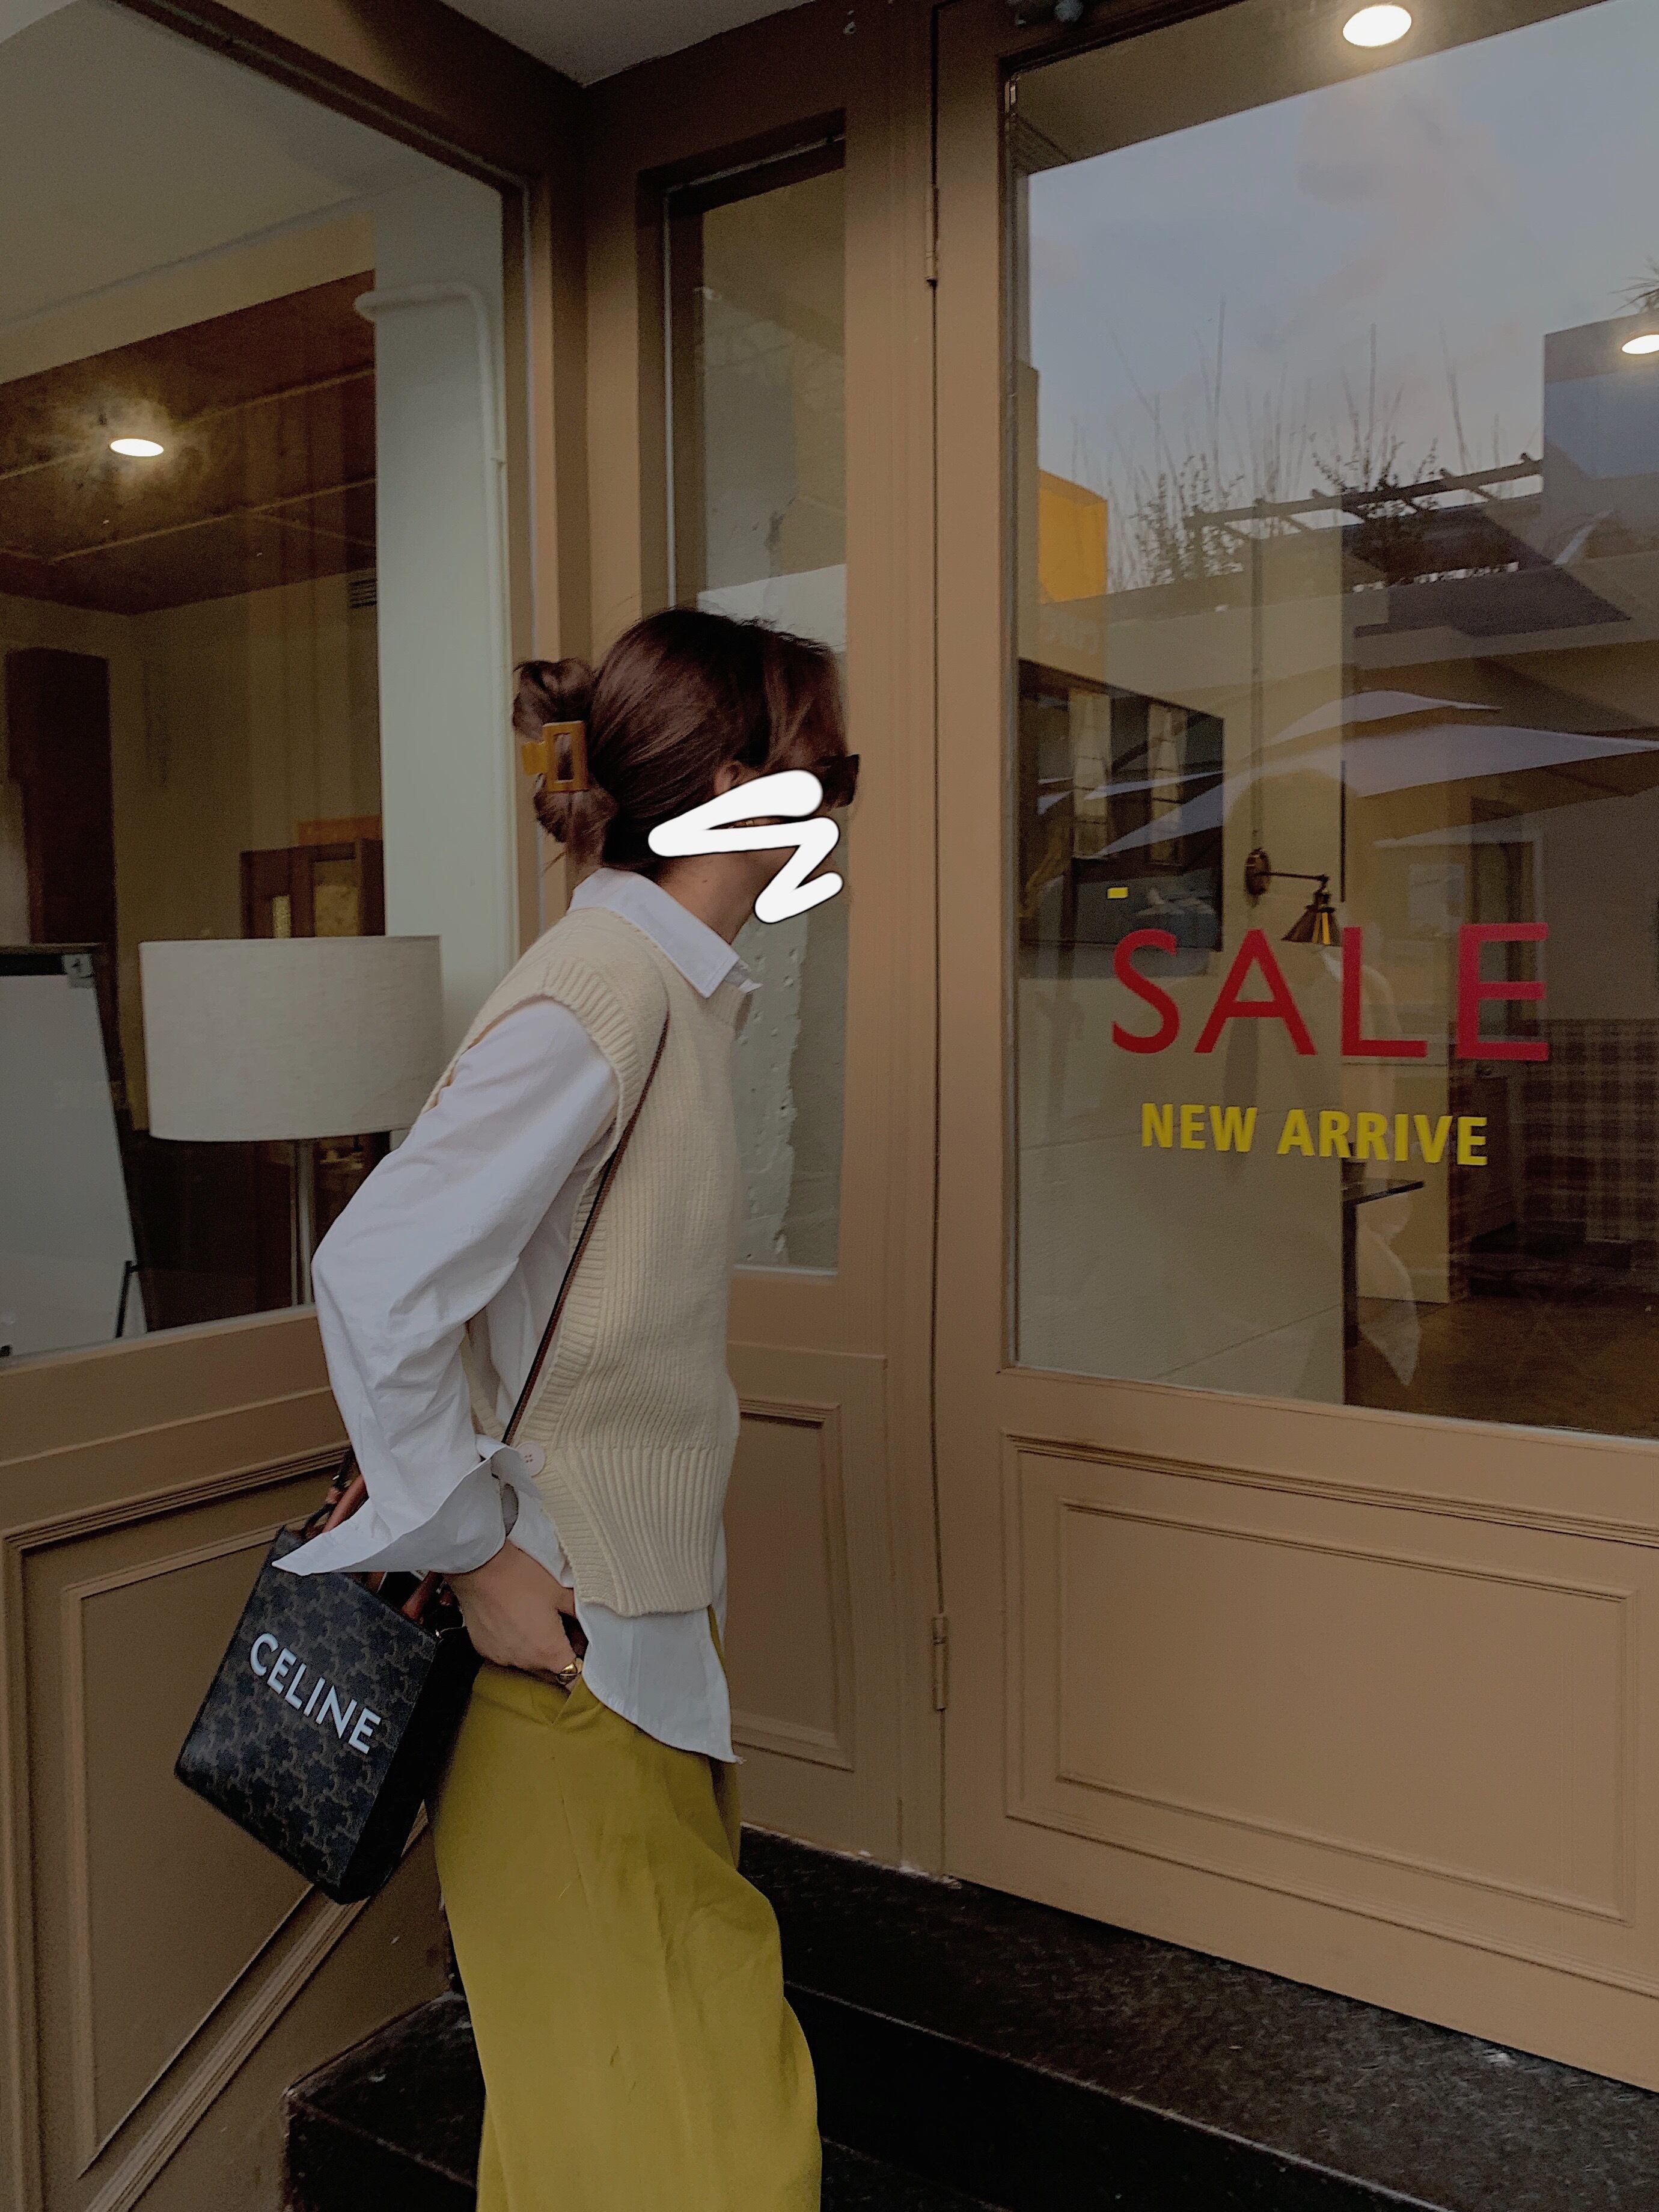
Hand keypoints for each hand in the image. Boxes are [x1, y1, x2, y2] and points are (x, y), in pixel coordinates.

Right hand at [448, 1542, 579, 1682]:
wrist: (479, 1566)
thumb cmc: (519, 1576)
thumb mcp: (560, 1591)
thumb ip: (580, 1612)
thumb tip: (592, 1622)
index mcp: (548, 1652)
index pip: (572, 1678)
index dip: (582, 1667)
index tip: (583, 1652)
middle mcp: (524, 1661)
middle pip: (551, 1673)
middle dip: (561, 1657)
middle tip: (565, 1630)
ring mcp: (502, 1657)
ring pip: (528, 1664)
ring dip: (538, 1651)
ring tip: (539, 1622)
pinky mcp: (485, 1649)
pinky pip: (507, 1654)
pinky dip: (516, 1644)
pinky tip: (517, 1621)